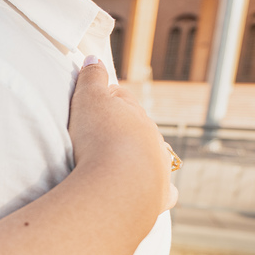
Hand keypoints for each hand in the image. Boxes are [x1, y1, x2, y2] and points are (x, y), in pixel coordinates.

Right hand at [68, 58, 177, 217]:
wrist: (118, 185)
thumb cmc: (100, 138)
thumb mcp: (88, 99)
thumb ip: (91, 78)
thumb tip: (94, 58)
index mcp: (136, 114)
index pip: (122, 101)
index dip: (106, 102)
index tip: (90, 108)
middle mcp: (152, 139)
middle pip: (140, 129)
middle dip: (125, 130)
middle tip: (101, 138)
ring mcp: (159, 168)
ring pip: (155, 157)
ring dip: (141, 159)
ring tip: (121, 166)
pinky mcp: (160, 196)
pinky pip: (166, 192)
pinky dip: (160, 191)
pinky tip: (152, 193)